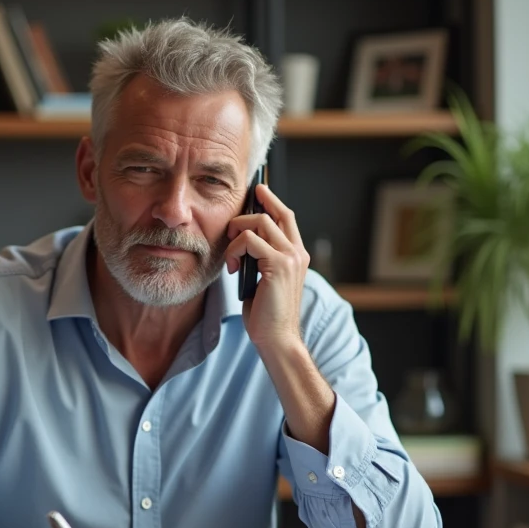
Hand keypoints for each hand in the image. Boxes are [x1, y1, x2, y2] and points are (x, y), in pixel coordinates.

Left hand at [225, 183, 309, 351]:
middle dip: (249, 210)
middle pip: (274, 212)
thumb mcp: (263, 280)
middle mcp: (297, 252)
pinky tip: (232, 267)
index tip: (257, 189)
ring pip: (259, 223)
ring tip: (231, 257)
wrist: (277, 338)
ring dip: (237, 235)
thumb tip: (242, 242)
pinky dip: (235, 249)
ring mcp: (290, 257)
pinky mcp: (278, 265)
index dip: (271, 200)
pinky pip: (250, 240)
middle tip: (230, 227)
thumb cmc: (267, 314)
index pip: (286, 216)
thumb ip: (260, 258)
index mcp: (297, 255)